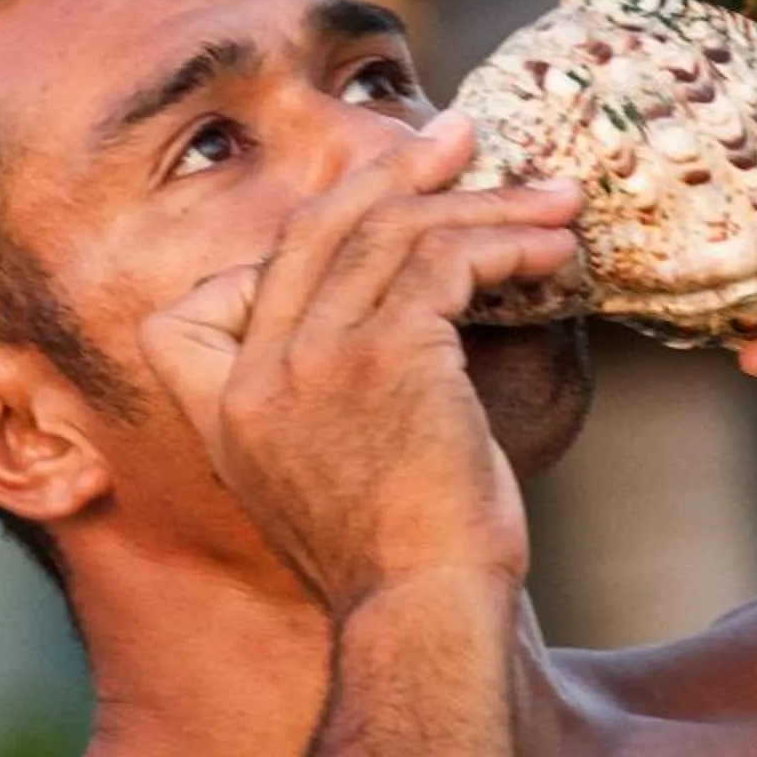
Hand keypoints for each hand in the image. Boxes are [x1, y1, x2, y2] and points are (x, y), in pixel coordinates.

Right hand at [140, 113, 582, 617]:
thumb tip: (394, 329)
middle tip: (457, 137)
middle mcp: (255, 375)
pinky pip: (445, 263)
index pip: (204, 302)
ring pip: (391, 235)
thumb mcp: (317, 484)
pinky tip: (551, 253)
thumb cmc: (400, 567)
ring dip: (480, 205)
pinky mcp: (384, 356)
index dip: (283, 251)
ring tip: (545, 196)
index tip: (364, 219)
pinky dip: (505, 244)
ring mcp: (311, 361)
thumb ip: (317, 406)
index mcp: (225, 410)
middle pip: (317, 231)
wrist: (425, 619)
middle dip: (393, 173)